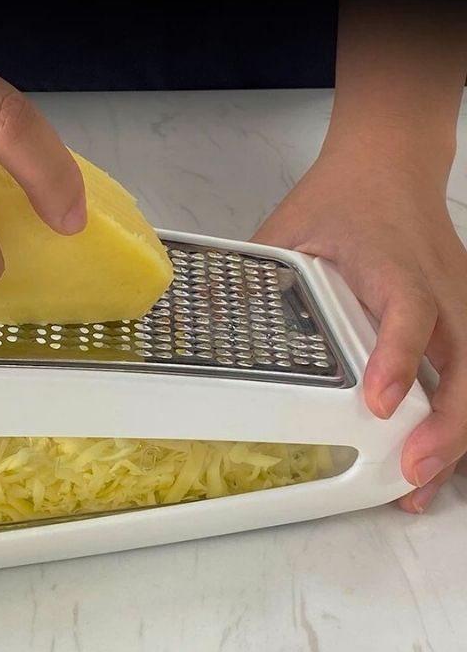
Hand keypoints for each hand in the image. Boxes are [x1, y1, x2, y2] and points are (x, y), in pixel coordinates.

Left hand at [253, 137, 466, 512]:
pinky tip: (437, 456)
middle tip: (409, 472)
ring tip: (419, 488)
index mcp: (392, 263)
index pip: (407, 312)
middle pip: (464, 360)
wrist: (391, 164)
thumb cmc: (339, 197)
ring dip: (455, 435)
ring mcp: (460, 300)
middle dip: (443, 425)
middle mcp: (438, 286)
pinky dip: (460, 417)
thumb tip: (211, 325)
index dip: (397, 359)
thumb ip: (259, 279)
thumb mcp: (288, 230)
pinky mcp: (464, 313)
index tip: (379, 404)